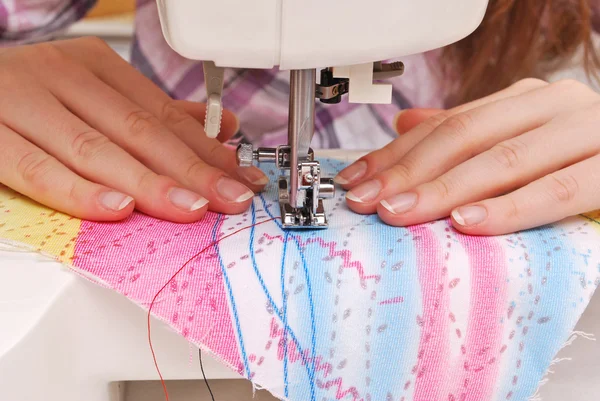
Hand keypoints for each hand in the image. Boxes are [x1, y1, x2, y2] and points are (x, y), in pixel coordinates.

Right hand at [0, 37, 267, 222]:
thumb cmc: (27, 98)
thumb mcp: (91, 96)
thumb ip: (152, 116)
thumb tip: (221, 130)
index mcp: (92, 68)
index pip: (162, 115)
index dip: (206, 150)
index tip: (243, 179)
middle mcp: (60, 76)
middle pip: (138, 130)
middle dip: (191, 170)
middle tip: (231, 198)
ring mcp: (20, 101)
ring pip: (95, 148)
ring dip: (149, 183)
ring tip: (191, 208)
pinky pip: (34, 167)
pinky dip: (78, 190)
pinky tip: (117, 208)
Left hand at [335, 78, 599, 234]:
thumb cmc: (584, 161)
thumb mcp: (521, 145)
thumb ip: (470, 137)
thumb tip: (405, 126)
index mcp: (525, 101)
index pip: (445, 125)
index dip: (396, 155)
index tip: (356, 182)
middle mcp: (554, 105)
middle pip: (465, 137)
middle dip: (409, 173)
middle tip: (369, 202)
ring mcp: (588, 130)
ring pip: (505, 159)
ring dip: (446, 190)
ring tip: (404, 213)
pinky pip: (561, 189)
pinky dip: (513, 207)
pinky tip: (471, 221)